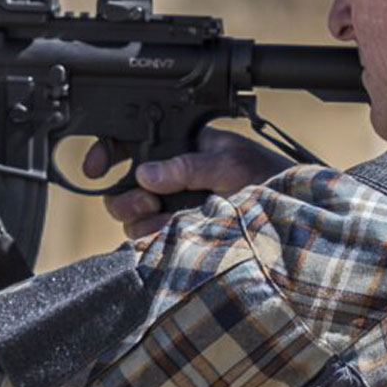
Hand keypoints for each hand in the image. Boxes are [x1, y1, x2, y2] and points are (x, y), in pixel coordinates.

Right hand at [82, 128, 297, 239]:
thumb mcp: (229, 162)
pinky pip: (147, 242)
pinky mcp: (177, 237)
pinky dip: (155, 238)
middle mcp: (168, 180)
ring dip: (141, 219)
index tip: (96, 168)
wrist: (290, 220)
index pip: (128, 144)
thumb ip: (188, 166)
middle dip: (125, 198)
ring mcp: (171, 210)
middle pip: (121, 189)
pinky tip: (175, 234)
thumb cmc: (267, 178)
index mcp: (177, 148)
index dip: (105, 153)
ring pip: (130, 218)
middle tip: (148, 203)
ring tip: (169, 219)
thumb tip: (145, 175)